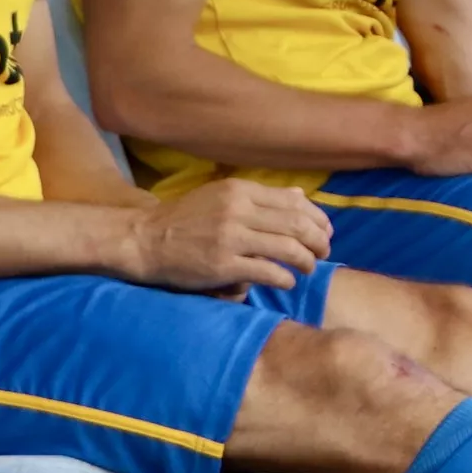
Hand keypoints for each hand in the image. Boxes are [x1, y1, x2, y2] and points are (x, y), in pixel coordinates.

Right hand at [126, 180, 331, 293]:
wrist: (145, 239)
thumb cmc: (185, 219)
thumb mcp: (222, 197)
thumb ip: (261, 198)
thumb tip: (300, 197)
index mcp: (240, 190)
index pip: (294, 203)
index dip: (318, 219)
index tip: (327, 232)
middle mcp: (238, 210)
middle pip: (297, 225)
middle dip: (319, 241)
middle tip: (325, 252)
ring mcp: (230, 237)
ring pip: (288, 248)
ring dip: (307, 260)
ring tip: (310, 268)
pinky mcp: (222, 264)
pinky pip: (267, 272)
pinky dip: (285, 278)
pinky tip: (288, 281)